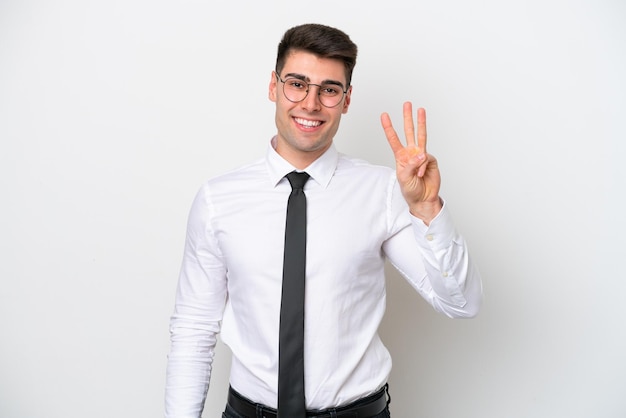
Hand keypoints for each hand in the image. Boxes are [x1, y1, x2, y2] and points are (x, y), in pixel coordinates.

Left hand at [381, 102, 441, 222]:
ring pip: (421, 135)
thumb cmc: (410, 189)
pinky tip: (422, 174)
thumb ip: (411, 164)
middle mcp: (411, 153)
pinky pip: (426, 159)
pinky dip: (423, 167)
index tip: (384, 115)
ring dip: (421, 122)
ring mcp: (422, 155)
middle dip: (407, 118)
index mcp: (401, 156)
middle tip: (407, 104)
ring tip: (421, 110)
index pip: (393, 139)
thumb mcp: (404, 178)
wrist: (423, 198)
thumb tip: (422, 153)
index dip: (389, 127)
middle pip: (409, 132)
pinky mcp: (431, 160)